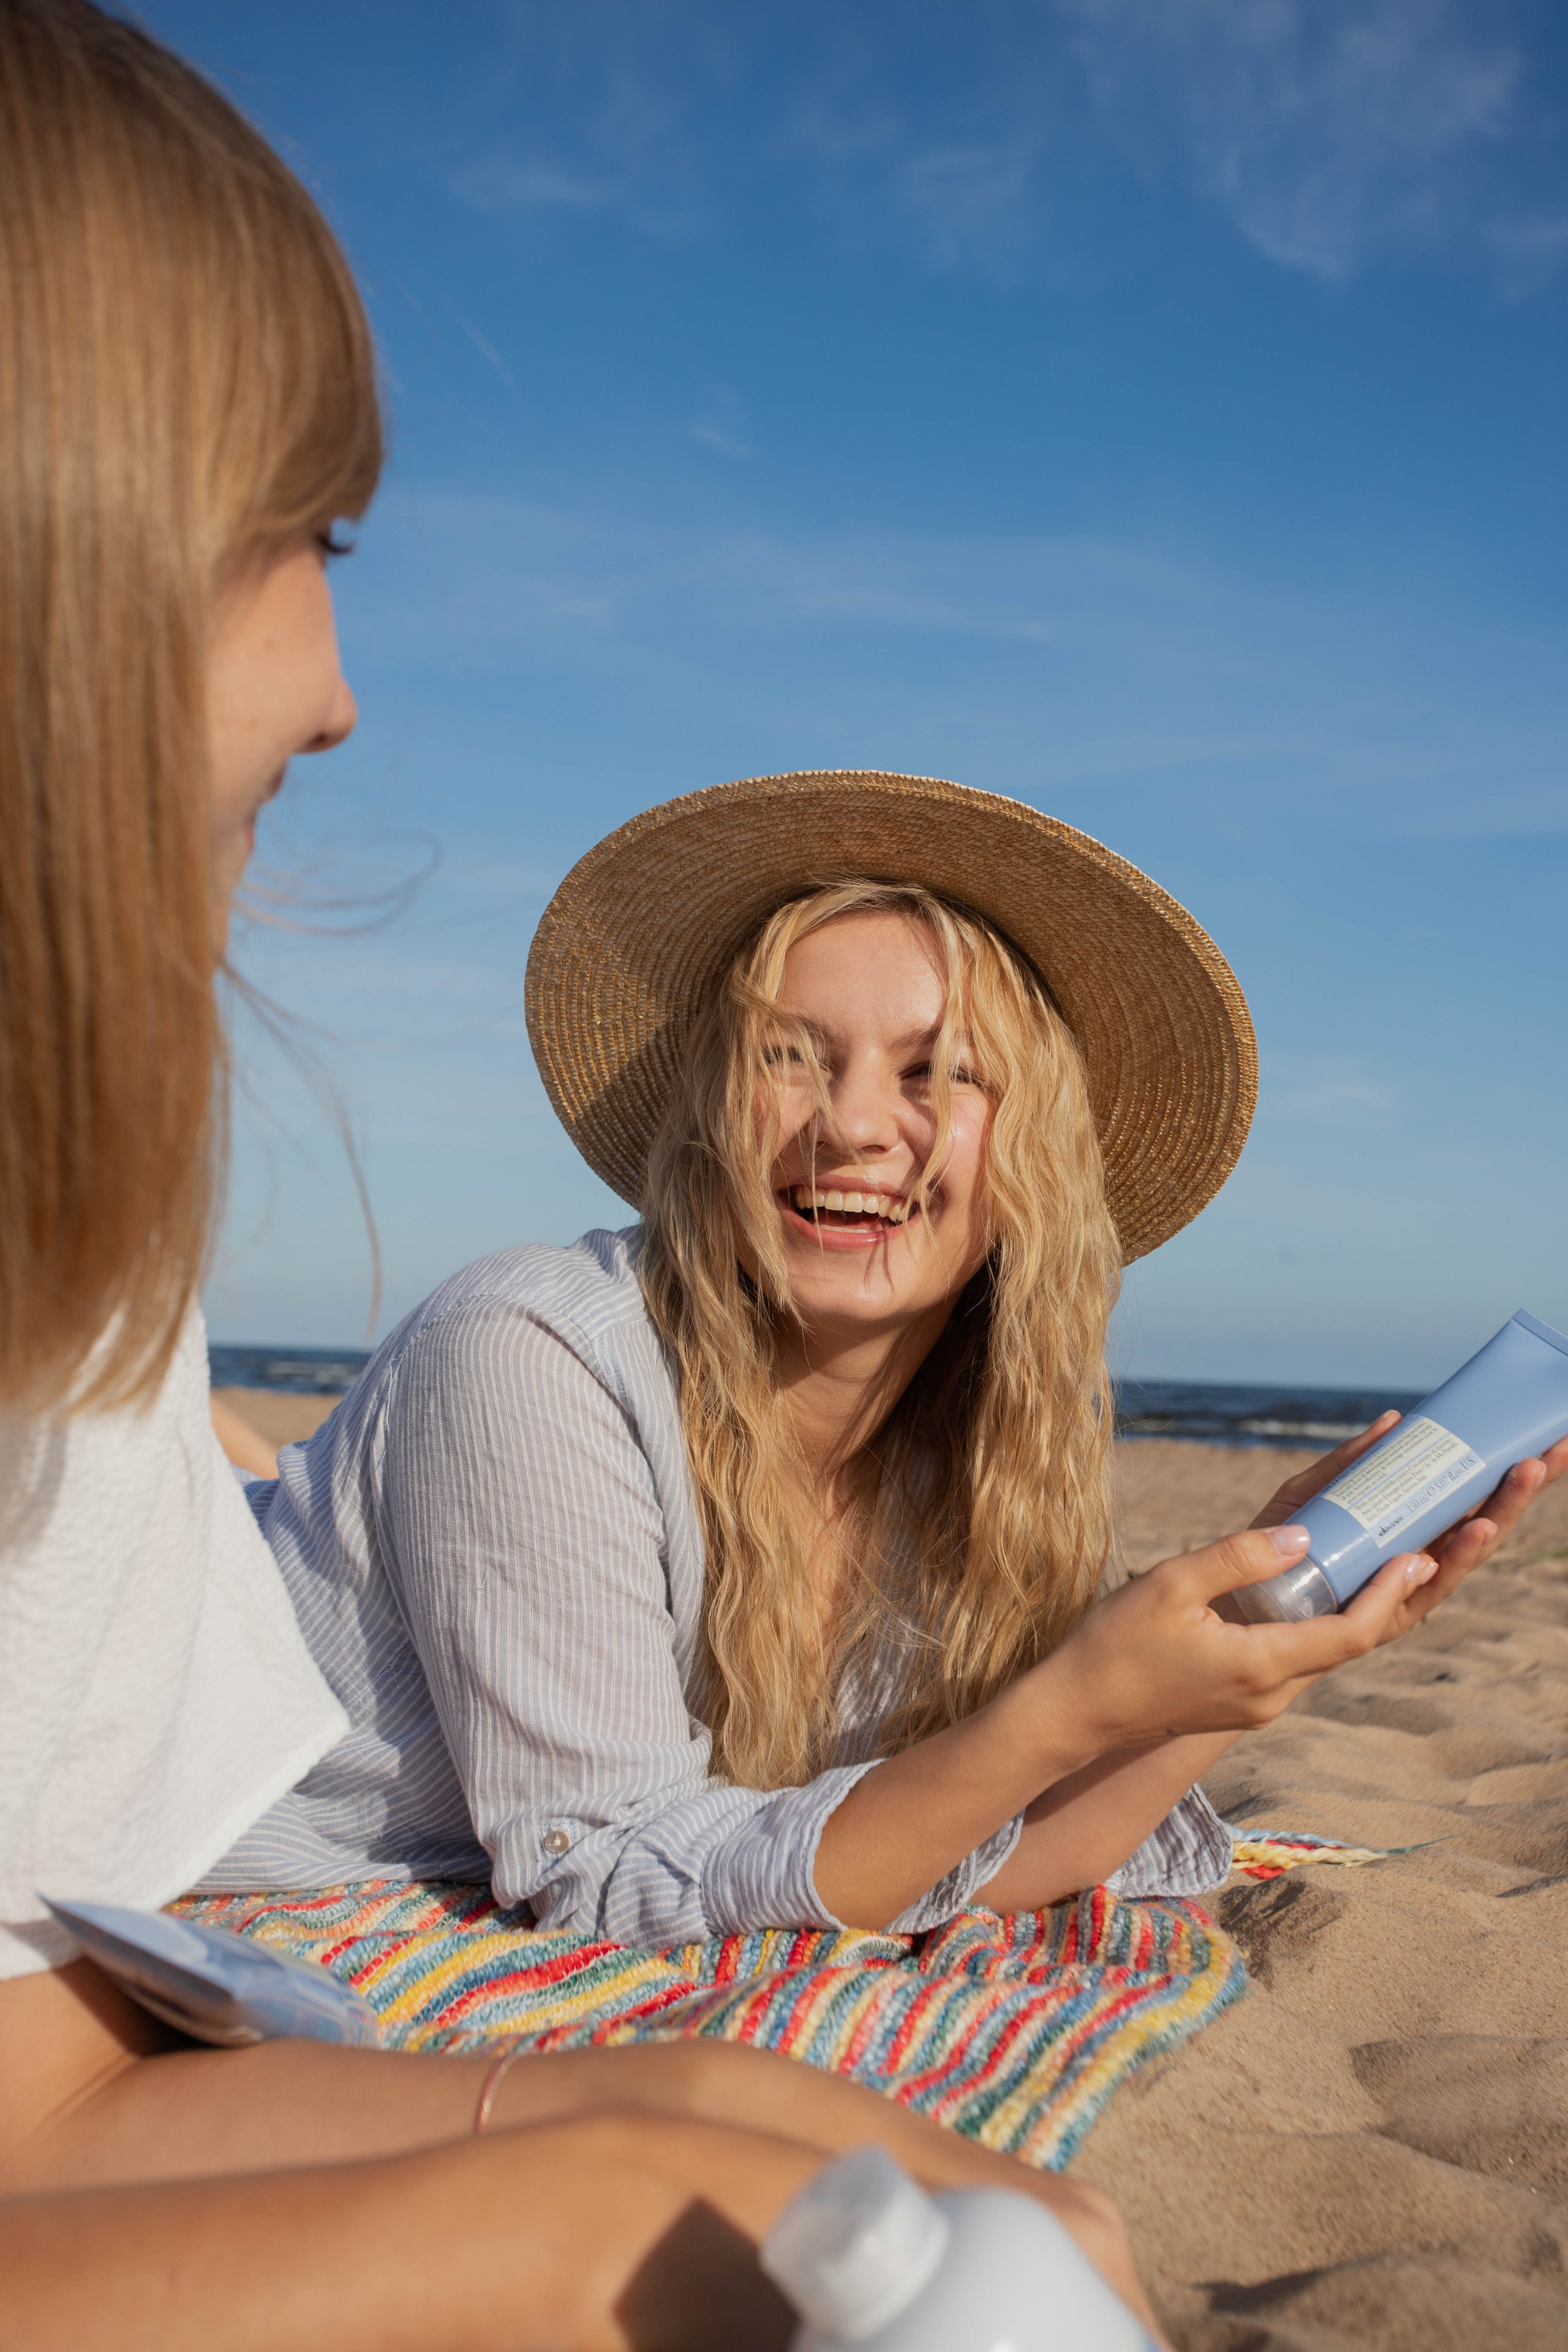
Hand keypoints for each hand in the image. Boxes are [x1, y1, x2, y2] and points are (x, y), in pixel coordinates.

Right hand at [1030, 1524, 1441, 1758]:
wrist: (1077, 1711)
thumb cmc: (1113, 1644)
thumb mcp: (1171, 1584)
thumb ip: (1239, 1557)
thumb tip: (1303, 1535)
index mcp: (1259, 1666)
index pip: (1351, 1633)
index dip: (1391, 1593)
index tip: (1419, 1552)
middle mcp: (1272, 1694)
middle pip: (1354, 1643)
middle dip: (1397, 1596)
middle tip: (1429, 1547)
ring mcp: (1261, 1703)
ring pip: (1331, 1652)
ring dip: (1366, 1608)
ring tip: (1394, 1557)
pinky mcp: (1246, 1700)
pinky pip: (1304, 1657)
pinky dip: (1329, 1621)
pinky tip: (1330, 1585)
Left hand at [1250, 1413, 1567, 1642]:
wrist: (1234, 1607)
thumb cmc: (1275, 1550)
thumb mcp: (1310, 1494)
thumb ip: (1348, 1463)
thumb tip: (1395, 1420)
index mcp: (1406, 1533)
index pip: (1466, 1499)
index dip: (1504, 1472)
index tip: (1542, 1438)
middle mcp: (1414, 1563)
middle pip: (1479, 1524)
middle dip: (1519, 1490)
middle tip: (1555, 1450)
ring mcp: (1403, 1591)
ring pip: (1465, 1555)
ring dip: (1498, 1515)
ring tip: (1523, 1477)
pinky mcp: (1383, 1618)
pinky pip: (1426, 1588)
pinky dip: (1453, 1559)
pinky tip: (1473, 1531)